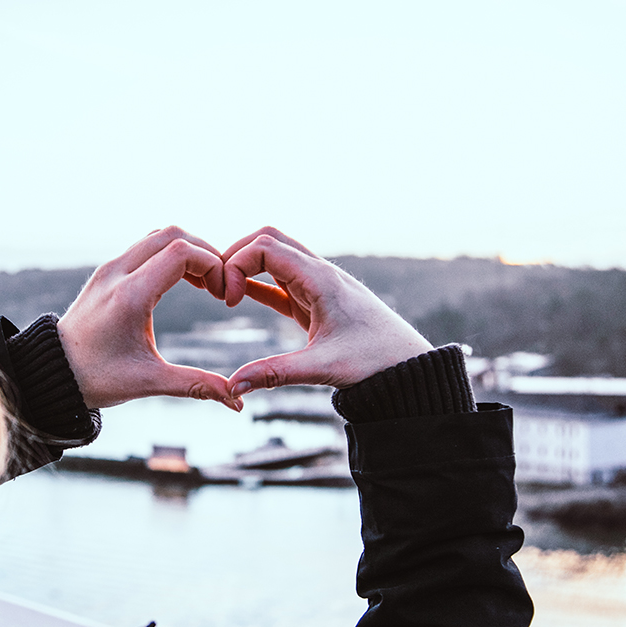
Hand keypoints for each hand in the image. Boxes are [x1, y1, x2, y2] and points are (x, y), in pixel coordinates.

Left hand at [57, 227, 242, 409]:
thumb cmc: (98, 379)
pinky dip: (169, 254)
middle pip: (172, 234)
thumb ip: (197, 385)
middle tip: (219, 285)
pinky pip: (144, 246)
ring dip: (187, 251)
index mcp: (130, 296)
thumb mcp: (150, 382)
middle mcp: (117, 273)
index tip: (222, 294)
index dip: (212, 265)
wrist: (53, 372)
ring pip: (158, 235)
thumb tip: (237, 402)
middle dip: (205, 253)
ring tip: (204, 283)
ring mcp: (109, 268)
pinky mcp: (106, 271)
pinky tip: (181, 281)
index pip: (181, 252)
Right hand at [223, 227, 432, 395]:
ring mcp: (318, 285)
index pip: (266, 246)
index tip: (226, 299)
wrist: (408, 366)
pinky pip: (280, 281)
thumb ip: (275, 373)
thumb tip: (233, 386)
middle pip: (269, 239)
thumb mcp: (322, 367)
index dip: (236, 265)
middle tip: (217, 288)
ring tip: (223, 293)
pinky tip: (237, 297)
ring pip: (274, 257)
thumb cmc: (374, 362)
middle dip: (236, 256)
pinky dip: (257, 284)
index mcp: (321, 278)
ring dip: (246, 267)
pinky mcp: (316, 301)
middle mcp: (319, 273)